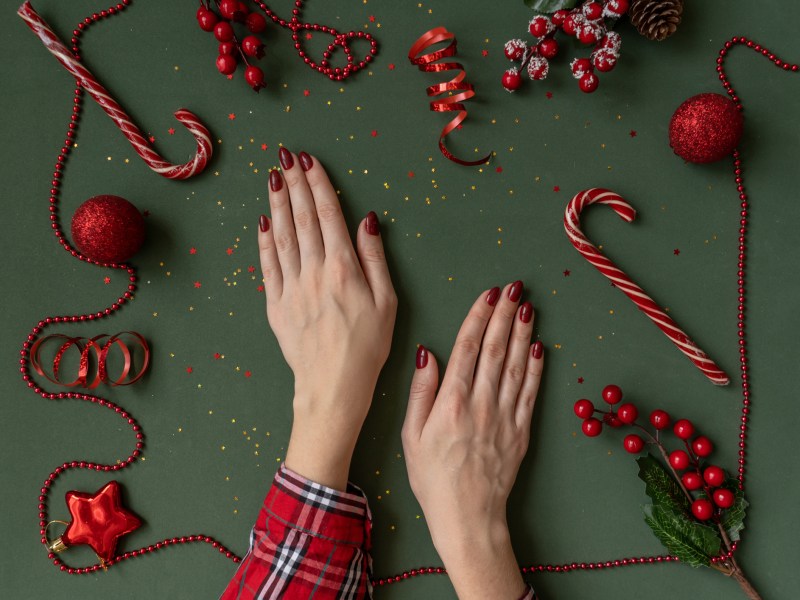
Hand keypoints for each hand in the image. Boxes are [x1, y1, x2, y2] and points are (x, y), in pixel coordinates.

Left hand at [257, 148, 396, 489]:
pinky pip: (267, 265)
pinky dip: (264, 240)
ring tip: (273, 177)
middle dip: (294, 184)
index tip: (309, 160)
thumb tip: (366, 221)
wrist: (332, 387)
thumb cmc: (368, 348)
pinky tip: (263, 221)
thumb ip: (375, 258)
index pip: (328, 215)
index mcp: (343, 269)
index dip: (318, 184)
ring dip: (278, 203)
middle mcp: (313, 272)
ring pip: (282, 236)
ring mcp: (290, 288)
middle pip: (302, 219)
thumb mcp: (388, 303)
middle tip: (286, 156)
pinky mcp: (276, 305)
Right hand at [402, 282, 543, 599]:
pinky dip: (536, 368)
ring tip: (528, 306)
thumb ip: (421, 392)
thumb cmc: (433, 479)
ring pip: (516, 365)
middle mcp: (482, 404)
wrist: (468, 517)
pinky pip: (531, 392)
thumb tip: (428, 353)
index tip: (488, 294)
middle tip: (514, 287)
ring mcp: (505, 417)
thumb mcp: (411, 436)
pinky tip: (539, 347)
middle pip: (496, 349)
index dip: (479, 317)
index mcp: (452, 402)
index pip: (468, 348)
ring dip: (523, 332)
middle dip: (505, 314)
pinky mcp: (521, 430)